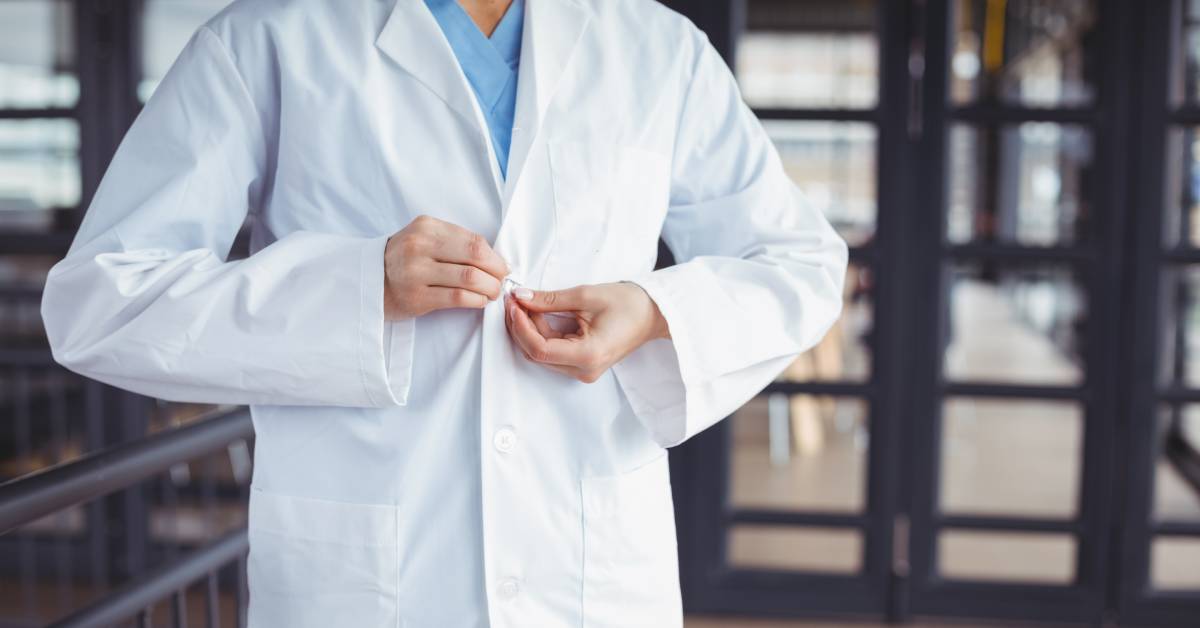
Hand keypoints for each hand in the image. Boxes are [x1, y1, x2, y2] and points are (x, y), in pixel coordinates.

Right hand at [384, 215, 508, 319]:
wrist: (369, 282)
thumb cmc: (404, 260)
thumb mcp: (424, 238)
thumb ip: (454, 242)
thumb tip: (495, 258)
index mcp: (426, 227)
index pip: (473, 240)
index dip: (495, 256)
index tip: (502, 266)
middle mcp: (419, 246)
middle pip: (475, 256)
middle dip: (497, 271)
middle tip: (501, 280)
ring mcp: (416, 272)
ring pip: (469, 278)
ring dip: (489, 287)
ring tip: (492, 292)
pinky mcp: (416, 297)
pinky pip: (458, 297)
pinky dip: (476, 300)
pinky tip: (479, 301)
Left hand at [504, 282, 669, 382]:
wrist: (654, 314)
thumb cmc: (629, 304)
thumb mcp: (586, 295)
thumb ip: (550, 299)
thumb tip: (521, 297)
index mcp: (588, 356)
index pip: (540, 349)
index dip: (521, 326)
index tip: (514, 305)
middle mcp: (584, 370)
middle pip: (537, 354)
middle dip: (521, 326)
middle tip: (516, 300)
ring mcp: (582, 371)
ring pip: (541, 354)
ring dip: (529, 329)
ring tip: (526, 303)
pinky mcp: (581, 365)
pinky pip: (552, 352)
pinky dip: (541, 333)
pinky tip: (538, 314)